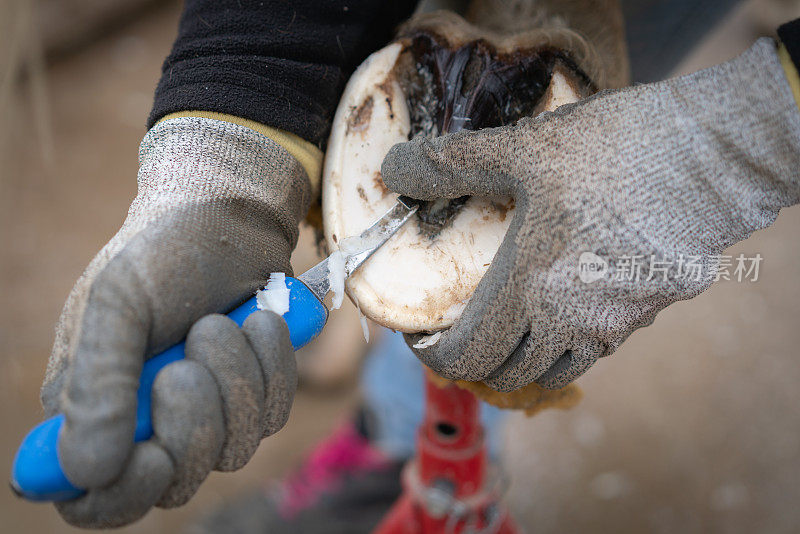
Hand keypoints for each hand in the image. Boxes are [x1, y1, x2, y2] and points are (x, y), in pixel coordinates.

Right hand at [41, 117, 310, 526]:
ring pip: (232, 450)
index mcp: (93, 407)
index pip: (94, 496)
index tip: (153, 456)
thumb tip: (86, 470)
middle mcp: (148, 420)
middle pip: (174, 483)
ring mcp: (206, 411)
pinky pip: (273, 413)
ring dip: (235, 382)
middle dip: (193, 423)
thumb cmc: (162, 253)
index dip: (121, 495)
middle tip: (188, 362)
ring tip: (222, 324)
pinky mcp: (252, 394)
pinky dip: (272, 369)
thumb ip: (97, 383)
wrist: (228, 219)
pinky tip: (260, 323)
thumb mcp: (116, 303)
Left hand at [381, 38, 799, 390]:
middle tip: (459, 333)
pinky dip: (565, 345)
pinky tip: (563, 307)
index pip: (468, 357)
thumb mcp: (524, 149)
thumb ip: (453, 164)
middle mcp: (571, 322)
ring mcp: (615, 325)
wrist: (712, 158)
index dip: (436, 358)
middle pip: (509, 374)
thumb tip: (392, 168)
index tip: (423, 339)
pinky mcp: (648, 314)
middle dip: (475, 363)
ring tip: (506, 329)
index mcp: (530, 289)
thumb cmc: (615, 150)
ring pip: (554, 370)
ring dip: (521, 361)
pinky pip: (595, 349)